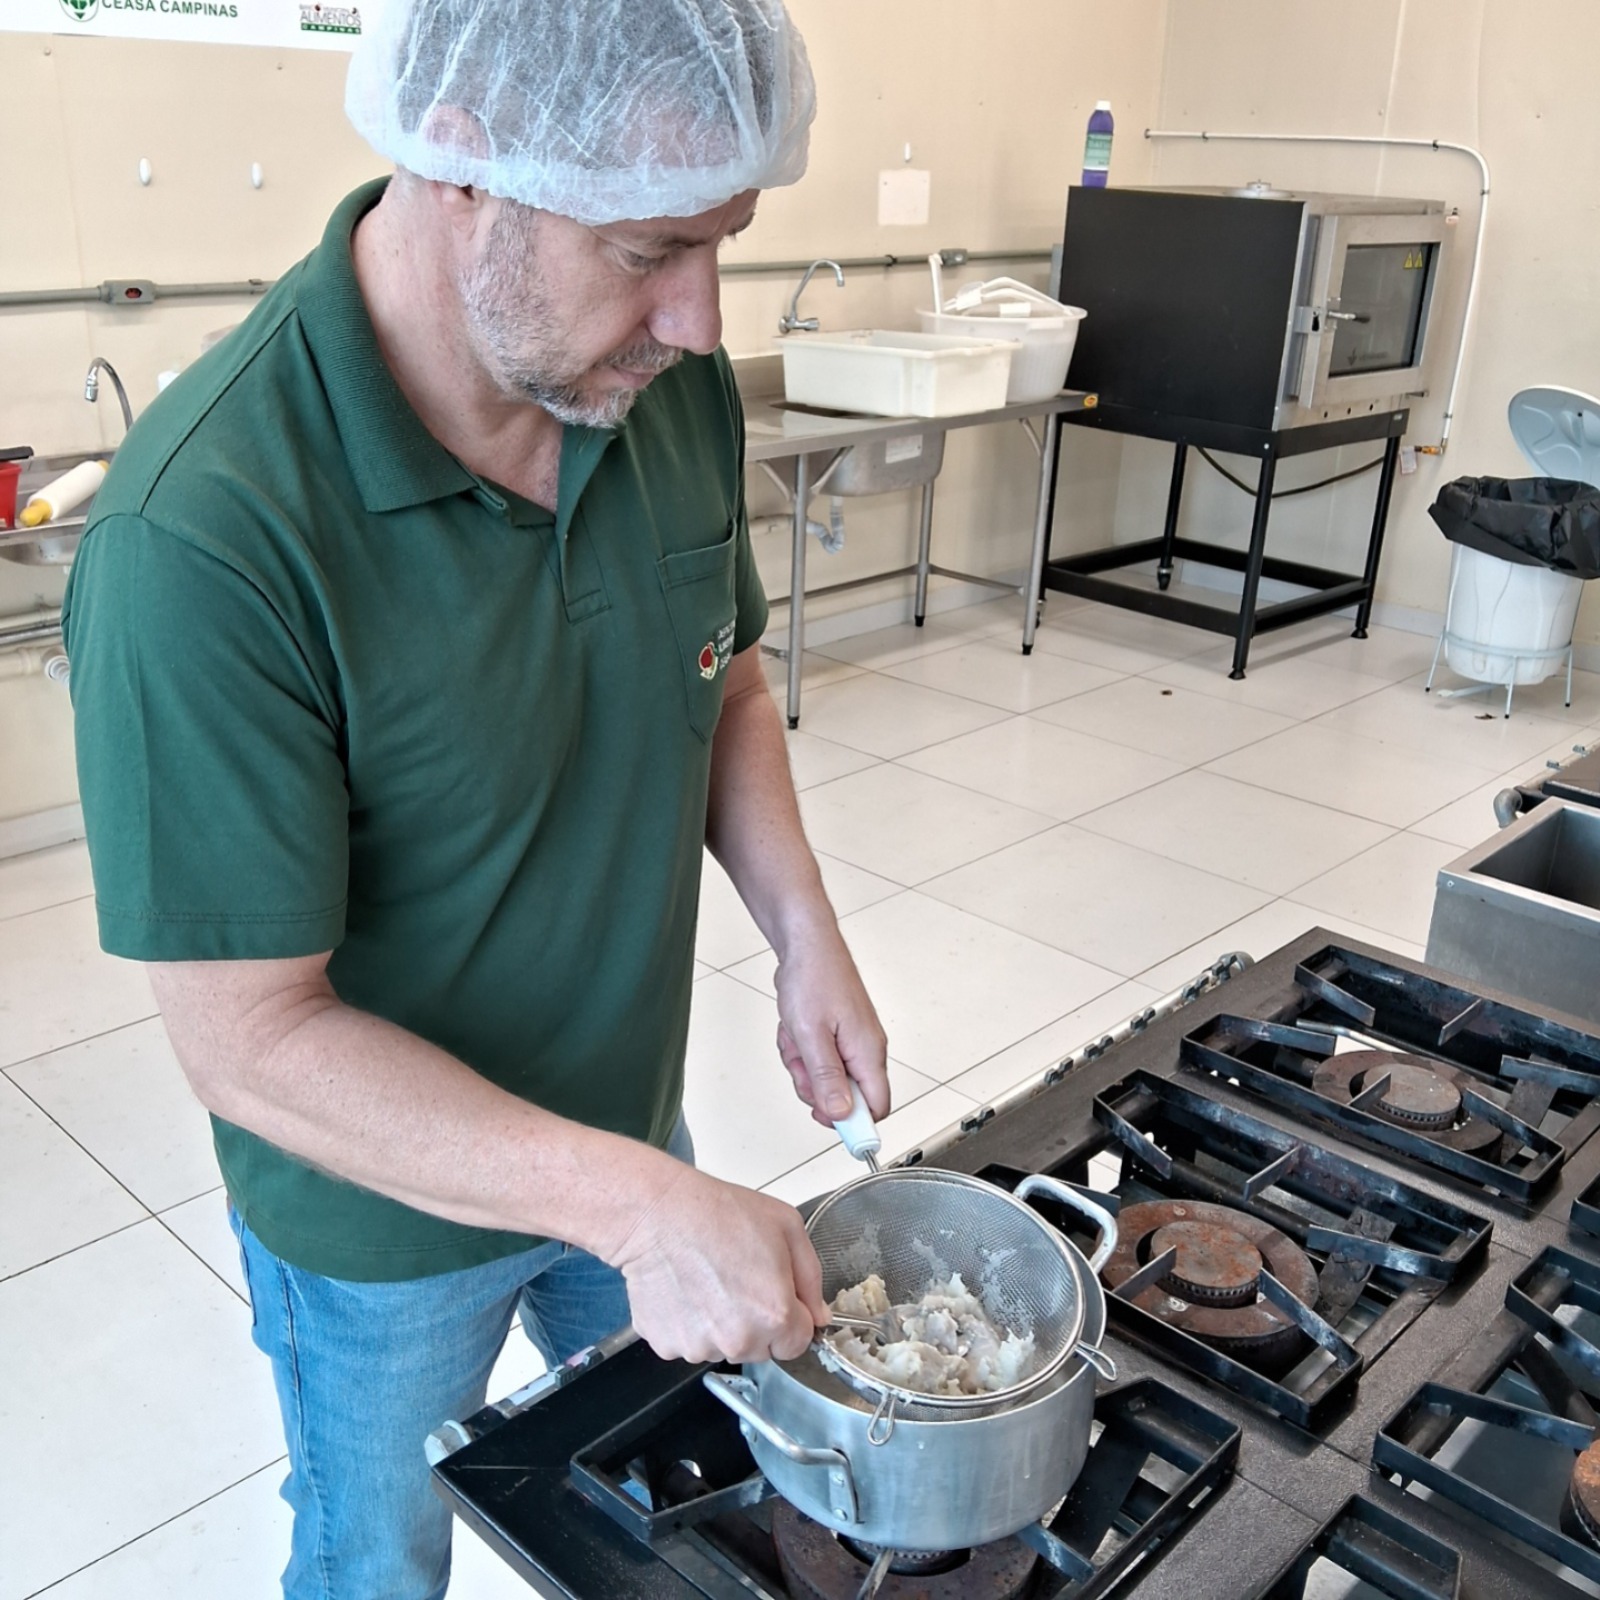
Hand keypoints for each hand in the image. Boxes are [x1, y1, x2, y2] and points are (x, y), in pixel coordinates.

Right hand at [608, 1161, 826, 1363]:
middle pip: (760, 1348)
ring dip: (721, 1324)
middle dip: (757, 1322)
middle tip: (739, 1279)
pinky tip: (686, 1288)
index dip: (791, 1318)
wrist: (658, 1213)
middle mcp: (738, 1341)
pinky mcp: (666, 1345)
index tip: (776, 1294)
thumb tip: (818, 1315)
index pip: (798, 1344)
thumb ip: (811, 1279)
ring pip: (723, 1346)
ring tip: (708, 1279)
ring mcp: (698, 1347)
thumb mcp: (788, 1227)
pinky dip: (689, 1323)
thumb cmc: (719, 1213)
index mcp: (774, 1316)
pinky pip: (689, 1342)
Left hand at [773, 926, 888, 1128]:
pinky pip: (818, 1059)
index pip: (877, 1107)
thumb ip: (826, 1078)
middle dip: (815, 1086)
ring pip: (826, 1077)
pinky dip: (801, 1049)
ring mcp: (852, 1041)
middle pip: (846, 1096)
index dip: (852, 1122)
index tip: (826, 1120)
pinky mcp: (838, 1034)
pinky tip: (796, 1029)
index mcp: (868, 1052)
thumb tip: (841, 1113)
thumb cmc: (813, 978)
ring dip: (803, 1064)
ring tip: (796, 1038)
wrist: (807, 944)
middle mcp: (866, 1049)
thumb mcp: (812, 1035)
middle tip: (800, 1065)